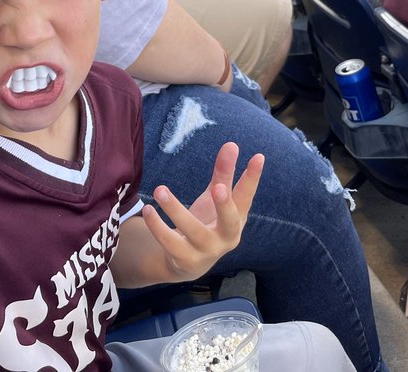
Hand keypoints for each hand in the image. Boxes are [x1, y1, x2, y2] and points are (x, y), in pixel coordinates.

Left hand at [140, 143, 263, 281]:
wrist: (188, 263)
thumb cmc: (207, 223)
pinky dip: (158, 226)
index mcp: (237, 219)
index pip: (246, 196)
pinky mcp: (185, 259)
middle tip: (218, 187)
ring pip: (193, 230)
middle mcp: (226, 237)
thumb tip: (232, 144)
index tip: (259, 156)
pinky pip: (170, 242)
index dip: (252, 178)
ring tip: (160, 190)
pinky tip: (148, 210)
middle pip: (229, 221)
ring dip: (175, 210)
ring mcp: (206, 250)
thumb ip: (222, 174)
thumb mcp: (214, 199)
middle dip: (224, 205)